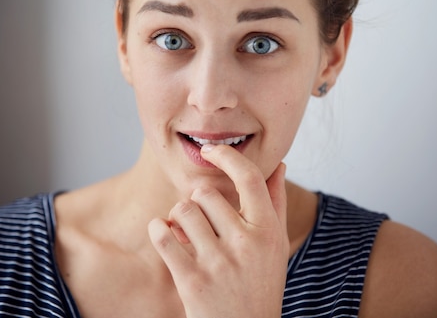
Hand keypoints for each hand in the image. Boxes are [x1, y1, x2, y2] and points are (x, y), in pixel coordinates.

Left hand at [148, 144, 288, 317]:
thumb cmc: (260, 284)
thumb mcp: (276, 245)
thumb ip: (276, 203)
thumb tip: (278, 164)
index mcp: (267, 232)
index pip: (249, 178)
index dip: (227, 157)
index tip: (211, 151)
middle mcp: (245, 244)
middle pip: (205, 194)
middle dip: (197, 202)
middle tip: (200, 218)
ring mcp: (217, 262)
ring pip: (182, 210)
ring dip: (178, 217)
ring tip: (185, 231)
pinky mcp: (191, 280)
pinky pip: (162, 235)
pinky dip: (158, 229)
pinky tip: (165, 234)